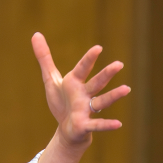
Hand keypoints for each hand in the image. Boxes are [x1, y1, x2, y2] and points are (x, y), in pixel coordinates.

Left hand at [32, 33, 129, 150]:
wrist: (66, 129)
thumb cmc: (61, 102)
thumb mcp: (50, 79)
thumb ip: (45, 58)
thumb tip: (36, 34)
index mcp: (75, 82)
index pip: (82, 68)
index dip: (89, 59)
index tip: (98, 48)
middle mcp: (84, 94)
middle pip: (96, 83)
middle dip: (106, 74)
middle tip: (119, 64)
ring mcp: (86, 110)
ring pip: (101, 101)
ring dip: (113, 96)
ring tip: (126, 89)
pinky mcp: (85, 125)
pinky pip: (97, 124)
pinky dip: (106, 124)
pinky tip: (118, 124)